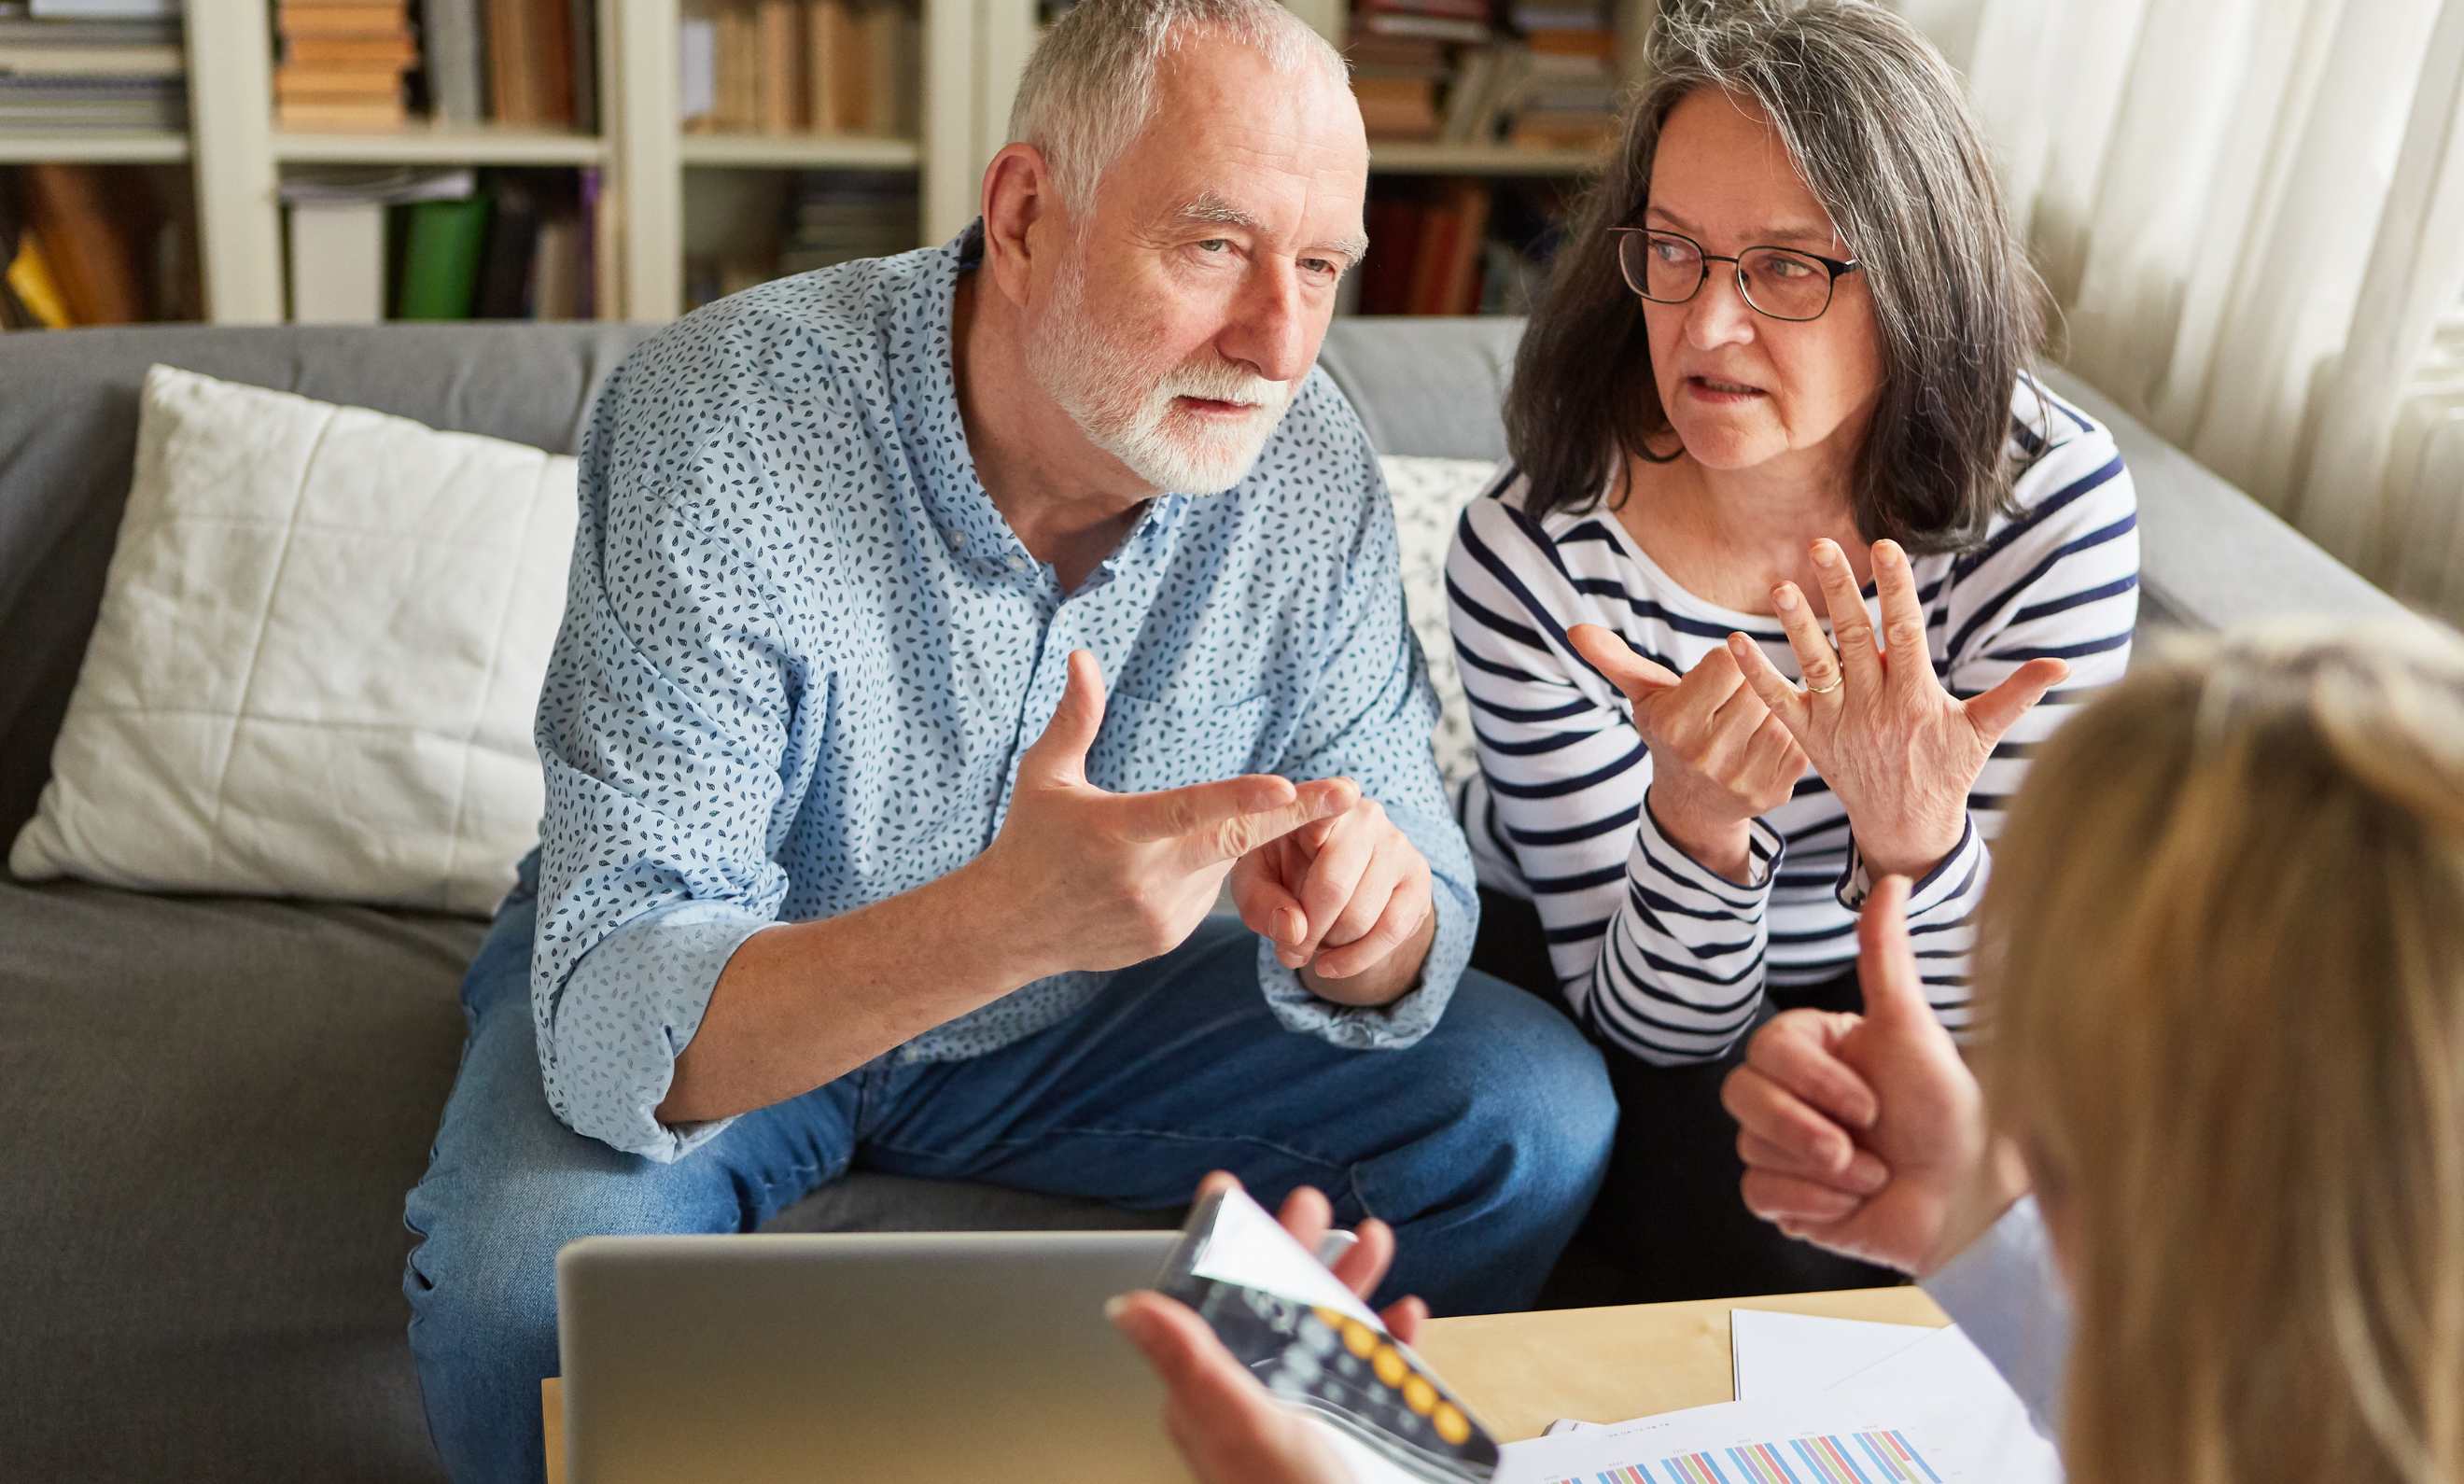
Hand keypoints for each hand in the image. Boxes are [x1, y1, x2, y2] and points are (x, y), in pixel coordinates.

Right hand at [980, 652, 1356, 977]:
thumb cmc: (1029, 840)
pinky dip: (1197, 871)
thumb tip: (1083, 655)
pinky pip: (1206, 893)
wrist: (1010, 929)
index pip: (1190, 810)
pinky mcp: (1169, 936)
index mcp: (1117, 831)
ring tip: (1147, 842)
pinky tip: (1149, 872)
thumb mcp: (1043, 776)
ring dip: (1215, 840)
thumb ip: (1075, 718)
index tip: (1287, 786)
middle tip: (1351, 792)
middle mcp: (1146, 877)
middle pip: (1236, 842)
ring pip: (1220, 864)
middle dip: (1298, 816)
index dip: (1241, 800)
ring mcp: (1162, 913)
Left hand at [1109, 1173, 1427, 1483]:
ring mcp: (1305, 1421)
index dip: (1222, 1246)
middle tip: (1314, 1207)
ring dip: (1351, 1286)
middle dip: (1296, 1253)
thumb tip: (1130, 1307)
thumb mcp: (1244, 1427)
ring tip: (1375, 1243)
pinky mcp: (1350, 1438)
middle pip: (1272, 1308)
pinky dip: (1390, 1343)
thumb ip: (1192, 1363)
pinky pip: (1368, 1376)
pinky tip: (1407, 1320)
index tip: (1230, 1194)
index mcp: (1216, 1396)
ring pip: (1324, 1334)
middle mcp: (1256, 1404)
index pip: (1209, 1303)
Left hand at [1230, 796, 1434, 987]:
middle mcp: (1366, 815)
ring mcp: (1399, 846)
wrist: (1327, 880)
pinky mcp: (1419, 879)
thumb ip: (1261, 902)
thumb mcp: (1255, 881)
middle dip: (1306, 932)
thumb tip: (1295, 931)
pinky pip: (1393, 931)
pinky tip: (1332, 965)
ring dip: (1330, 946)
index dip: (1316, 827)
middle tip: (1289, 951)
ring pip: (1362, 916)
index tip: (1311, 837)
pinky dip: (1357, 958)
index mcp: (1320, 802)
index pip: (1321, 810)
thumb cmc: (1282, 871)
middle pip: (1334, 887)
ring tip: (1311, 947)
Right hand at [1569, 623, 1806, 880]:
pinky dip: (1788, 734)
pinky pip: (1798, 738)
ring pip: (1779, 710)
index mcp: (1673, 724)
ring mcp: (1741, 777)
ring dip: (1770, 709)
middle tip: (1731, 704)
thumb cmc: (1671, 733)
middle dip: (1748, 686)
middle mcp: (1705, 755)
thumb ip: (1616, 660)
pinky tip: (1765, 741)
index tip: (1712, 681)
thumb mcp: (1644, 697)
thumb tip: (1576, 630)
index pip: (1727, 660)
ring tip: (1747, 723)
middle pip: (1755, 684)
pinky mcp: (1774, 790)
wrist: (1693, 804)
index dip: (1724, 663)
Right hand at [1721, 876, 2019, 1273]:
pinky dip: (1810, 1205)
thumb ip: (1885, 955)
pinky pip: (1758, 1196)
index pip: (1765, 1050)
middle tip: (1864, 1146)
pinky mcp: (1786, 1200)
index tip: (1871, 1103)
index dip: (1814, 1082)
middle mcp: (1792, 1094)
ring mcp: (1784, 1148)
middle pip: (1741, 1096)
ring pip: (1751, 1147)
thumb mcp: (1911, 1028)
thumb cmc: (1947, 1110)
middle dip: (1806, 1129)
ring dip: (1823, 1171)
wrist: (1968, 1201)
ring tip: (1871, 1175)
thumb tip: (1894, 878)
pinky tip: (1850, 1204)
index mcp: (1813, 1049)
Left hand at [1725, 539, 2065, 877]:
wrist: (1905, 826)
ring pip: (1814, 667)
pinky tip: (1732, 642)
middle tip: (1819, 545)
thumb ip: (2017, 694)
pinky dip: (1755, 675)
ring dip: (1794, 627)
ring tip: (1778, 586)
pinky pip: (1778, 703)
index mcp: (1916, 698)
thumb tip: (2063, 665)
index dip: (1897, 590)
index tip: (1886, 547)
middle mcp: (1873, 707)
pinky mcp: (1809, 737)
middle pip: (1854, 640)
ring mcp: (1838, 722)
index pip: (1905, 634)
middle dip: (1838, 592)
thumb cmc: (1948, 771)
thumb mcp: (1983, 733)